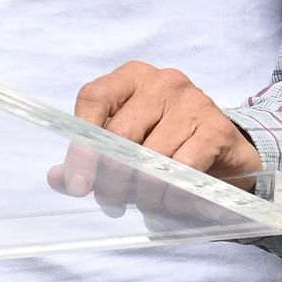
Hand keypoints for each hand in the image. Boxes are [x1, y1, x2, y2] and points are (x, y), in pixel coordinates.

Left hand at [49, 62, 260, 209]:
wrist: (224, 149)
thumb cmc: (167, 142)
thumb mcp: (126, 144)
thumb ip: (90, 158)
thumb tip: (57, 178)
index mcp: (130, 77)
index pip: (93, 100)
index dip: (81, 146)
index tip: (78, 185)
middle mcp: (161, 82)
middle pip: (120, 135)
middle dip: (111, 180)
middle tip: (111, 204)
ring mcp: (192, 101)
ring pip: (151, 159)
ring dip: (143, 194)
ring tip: (145, 203)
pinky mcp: (216, 128)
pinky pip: (183, 171)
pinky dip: (172, 195)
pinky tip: (170, 201)